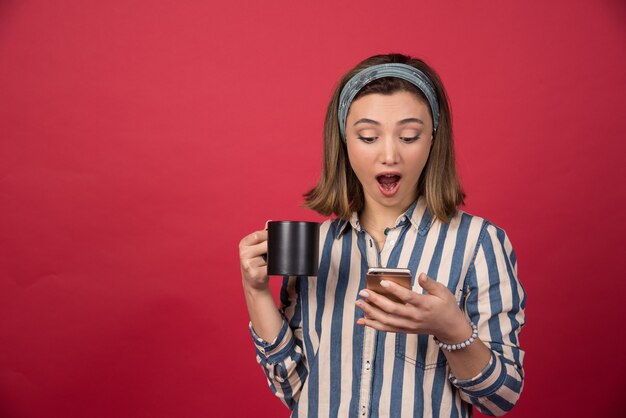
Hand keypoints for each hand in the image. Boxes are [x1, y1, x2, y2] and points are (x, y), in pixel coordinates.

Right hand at [239, 221, 269, 291]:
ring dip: (273, 259)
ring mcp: (248, 264)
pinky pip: (270, 267)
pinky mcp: (255, 274)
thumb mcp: (256, 248)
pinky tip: (269, 270)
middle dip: (273, 247)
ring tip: (269, 261)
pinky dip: (273, 268)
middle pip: (265, 245)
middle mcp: (243, 254)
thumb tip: (269, 222)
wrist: (253, 282)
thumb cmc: (257, 262)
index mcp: (243, 244)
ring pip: (269, 256)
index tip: (275, 238)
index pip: (258, 235)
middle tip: (275, 251)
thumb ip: (262, 235)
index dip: (268, 236)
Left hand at [355, 273, 470, 341]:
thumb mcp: (444, 292)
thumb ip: (430, 283)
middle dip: (376, 301)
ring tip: (358, 303)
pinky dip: (373, 325)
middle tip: (363, 292)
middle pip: (392, 309)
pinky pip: (387, 329)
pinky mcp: (405, 330)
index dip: (395, 290)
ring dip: (370, 312)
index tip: (383, 282)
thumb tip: (421, 275)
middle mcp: (415, 316)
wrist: (450, 328)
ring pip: (387, 321)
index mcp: (425, 305)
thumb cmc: (446, 307)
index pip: (408, 297)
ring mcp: (409, 325)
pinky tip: (362, 320)